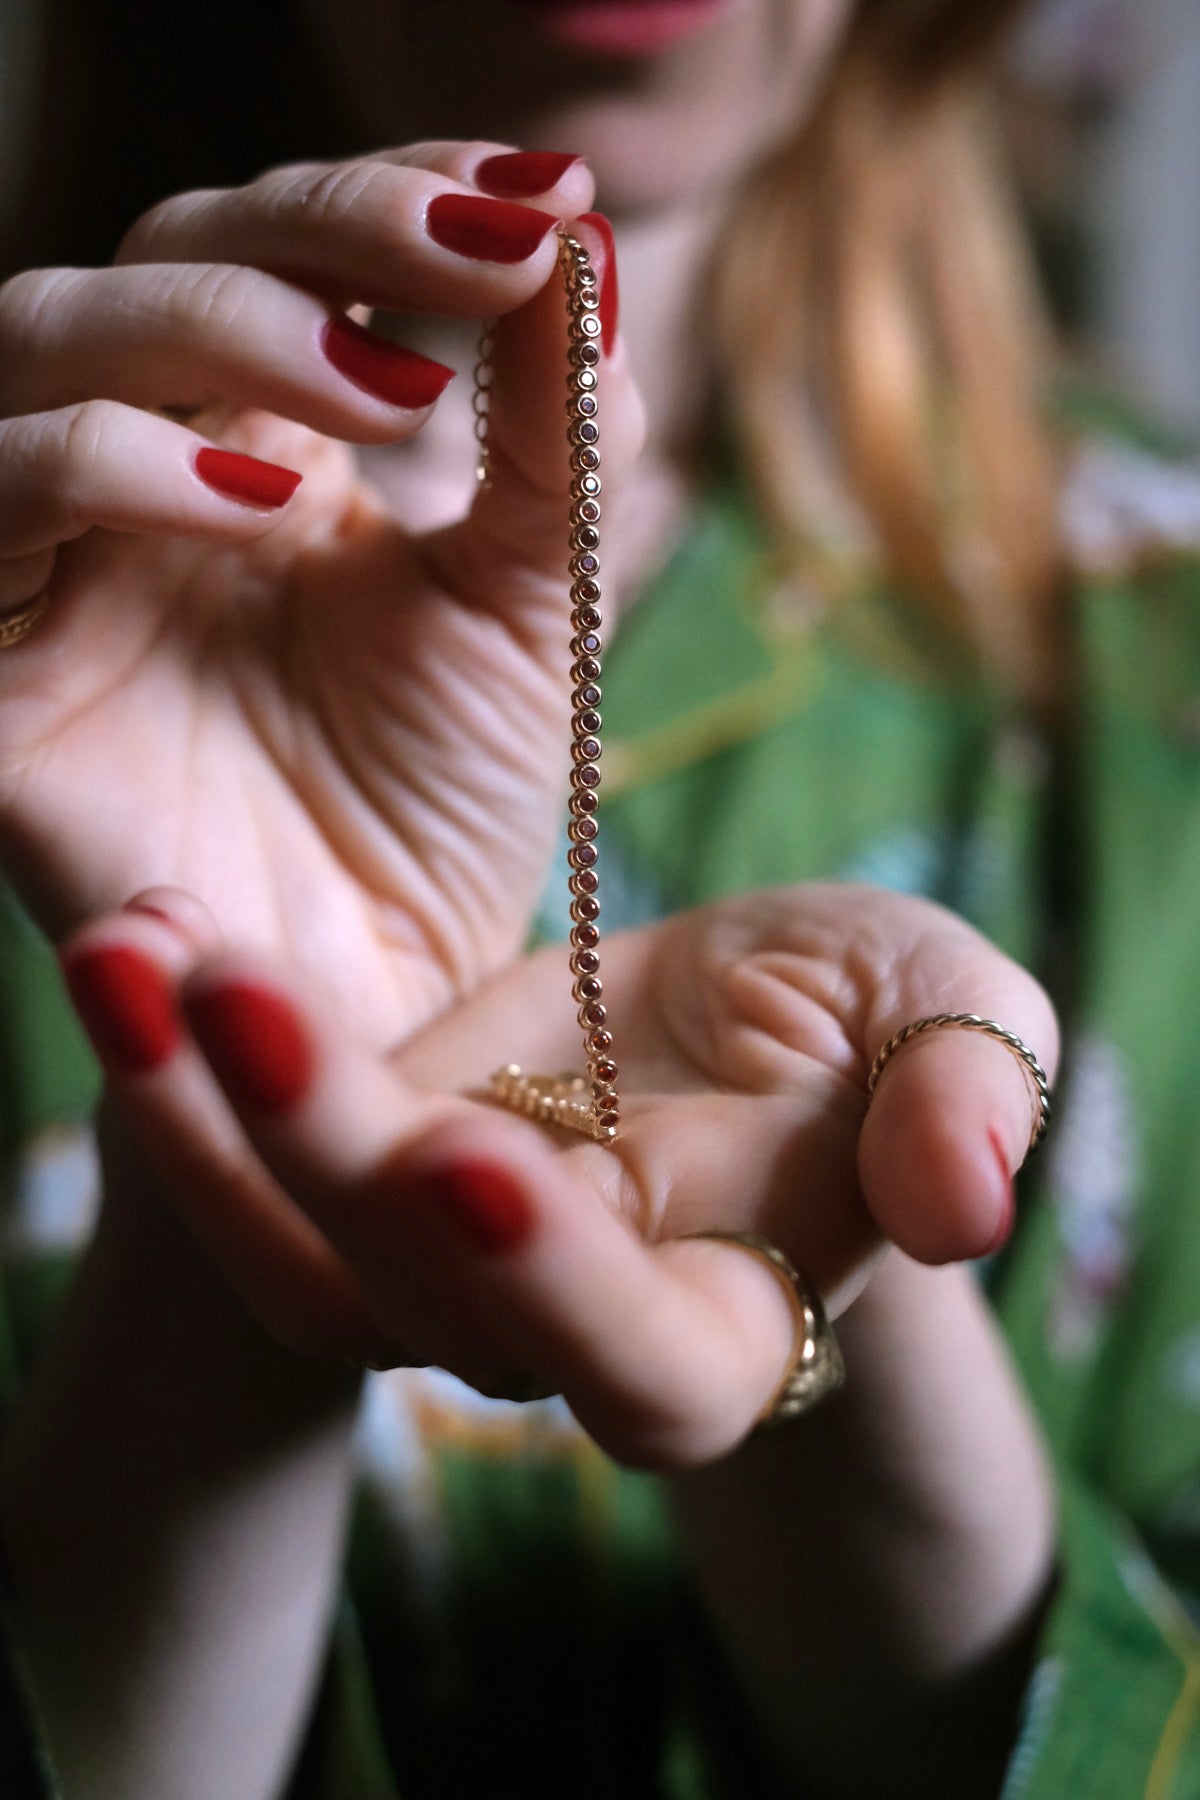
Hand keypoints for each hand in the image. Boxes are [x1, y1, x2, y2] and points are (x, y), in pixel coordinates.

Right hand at [0, 145, 638, 1043]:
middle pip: (167, 253)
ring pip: (45, 339)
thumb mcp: (527, 607)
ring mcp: (57, 565)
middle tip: (486, 254)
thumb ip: (551, 437)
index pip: (290, 252)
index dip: (398, 199)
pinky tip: (266, 502)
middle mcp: (146, 483)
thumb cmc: (446, 814)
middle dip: (327, 226)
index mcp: (265, 452)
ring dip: (221, 323)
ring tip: (389, 387)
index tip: (541, 192)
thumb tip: (584, 241)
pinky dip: (113, 464)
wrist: (381, 1006)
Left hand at [61, 881, 1057, 1467]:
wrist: (752, 1034)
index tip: (469, 1154)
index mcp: (724, 1322)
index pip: (641, 1361)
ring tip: (130, 951)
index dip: (555, 1285)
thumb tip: (960, 1203)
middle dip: (321, 1150)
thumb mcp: (948, 1012)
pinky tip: (136, 940)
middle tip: (233, 983)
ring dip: (194, 1112)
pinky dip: (176, 1066)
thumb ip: (968, 1095)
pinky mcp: (356, 1176)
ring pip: (289, 1248)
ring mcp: (434, 1265)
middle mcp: (551, 1328)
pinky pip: (244, 1158)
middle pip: (414, 1303)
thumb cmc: (870, 1031)